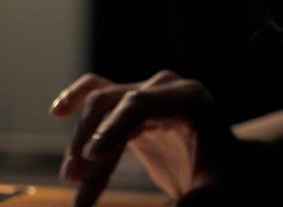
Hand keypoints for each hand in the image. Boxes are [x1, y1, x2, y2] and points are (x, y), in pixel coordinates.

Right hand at [50, 70, 252, 206]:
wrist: (226, 161)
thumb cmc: (225, 174)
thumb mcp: (220, 188)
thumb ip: (200, 199)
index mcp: (188, 99)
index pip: (141, 104)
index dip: (112, 128)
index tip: (90, 156)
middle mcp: (164, 87)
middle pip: (114, 105)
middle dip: (89, 143)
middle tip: (74, 185)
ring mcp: (145, 91)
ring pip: (100, 107)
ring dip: (80, 141)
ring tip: (72, 181)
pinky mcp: (131, 103)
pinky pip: (97, 91)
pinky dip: (76, 97)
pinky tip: (57, 111)